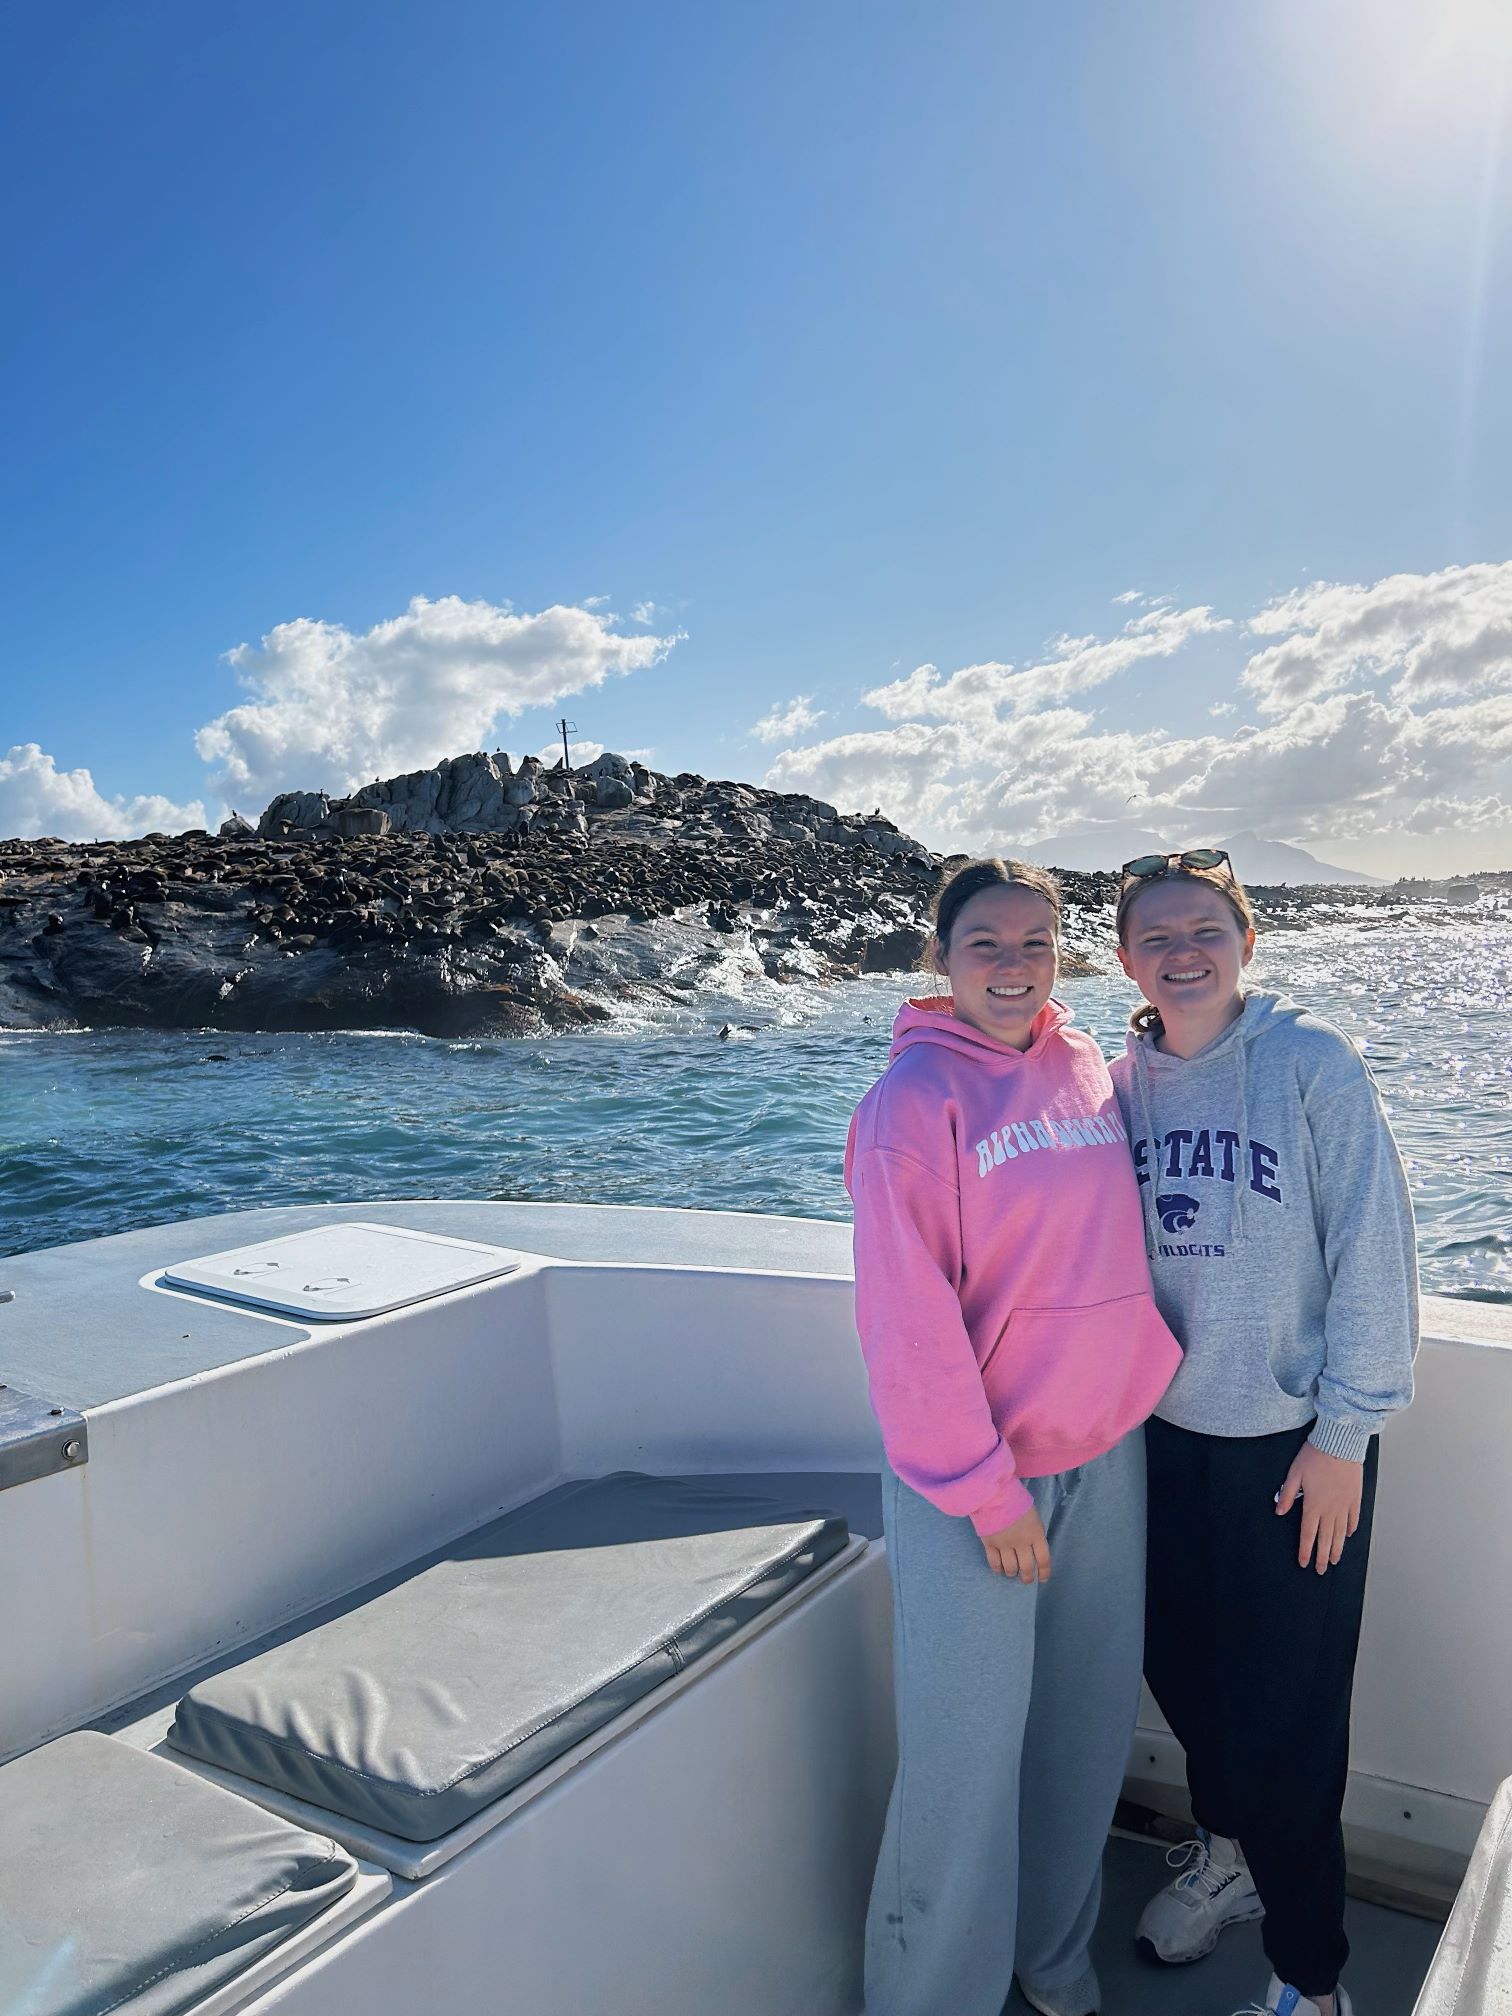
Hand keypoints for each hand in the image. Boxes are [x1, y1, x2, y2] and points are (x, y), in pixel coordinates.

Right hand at [981, 1506, 1050, 1583]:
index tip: (1043, 1579)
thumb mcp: (1032, 1515)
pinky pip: (994, 1563)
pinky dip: (997, 1569)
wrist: (993, 1491)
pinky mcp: (989, 1543)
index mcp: (1035, 1533)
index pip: (1043, 1559)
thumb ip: (1034, 1532)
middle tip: (1026, 1580)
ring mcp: (1004, 1543)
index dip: (1044, 1572)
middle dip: (1027, 1577)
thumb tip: (1033, 1548)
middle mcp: (1021, 1542)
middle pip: (1026, 1567)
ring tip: (1012, 1573)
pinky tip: (1000, 1569)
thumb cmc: (1015, 1499)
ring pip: (1010, 1568)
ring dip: (1012, 1573)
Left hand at [1275, 1442, 1363, 1573]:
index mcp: (1313, 1505)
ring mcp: (1344, 1505)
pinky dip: (1349, 1530)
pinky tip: (1347, 1536)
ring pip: (1340, 1534)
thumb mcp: (1294, 1474)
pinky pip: (1353, 1519)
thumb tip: (1279, 1511)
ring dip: (1336, 1549)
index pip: (1308, 1534)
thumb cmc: (1315, 1456)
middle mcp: (1330, 1509)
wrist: (1339, 1444)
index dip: (1306, 1551)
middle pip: (1325, 1539)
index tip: (1304, 1563)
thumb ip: (1287, 1494)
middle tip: (1320, 1570)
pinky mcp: (1355, 1498)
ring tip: (1334, 1560)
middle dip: (1322, 1557)